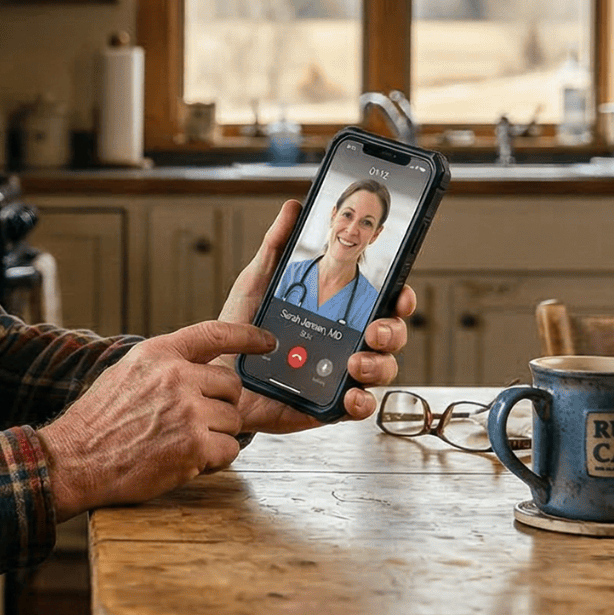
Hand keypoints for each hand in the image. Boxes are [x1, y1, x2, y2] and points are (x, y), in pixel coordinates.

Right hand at [38, 319, 275, 519]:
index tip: (267, 341)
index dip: (247, 336)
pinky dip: (213, 460)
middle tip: (192, 423)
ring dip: (215, 436)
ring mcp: (187, 410)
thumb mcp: (127, 374)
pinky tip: (184, 460)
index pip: (214, 333)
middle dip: (219, 407)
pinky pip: (230, 450)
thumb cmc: (97, 423)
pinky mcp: (195, 445)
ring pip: (233, 420)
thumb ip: (165, 366)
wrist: (74, 460)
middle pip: (231, 386)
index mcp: (158, 353)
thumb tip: (200, 370)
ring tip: (179, 443)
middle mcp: (176, 376)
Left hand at [223, 200, 413, 435]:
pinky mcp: (327, 405)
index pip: (381, 300)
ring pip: (382, 369)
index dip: (399, 296)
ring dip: (379, 365)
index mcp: (337, 310)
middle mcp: (345, 340)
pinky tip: (350, 396)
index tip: (398, 291)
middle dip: (392, 331)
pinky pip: (358, 407)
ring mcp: (339, 373)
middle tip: (374, 329)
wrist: (214, 373)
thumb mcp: (257, 282)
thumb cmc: (239, 328)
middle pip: (390, 334)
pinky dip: (361, 402)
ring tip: (356, 362)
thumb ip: (277, 246)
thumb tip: (294, 207)